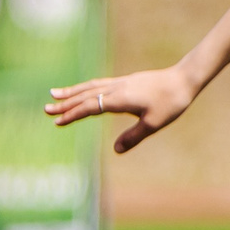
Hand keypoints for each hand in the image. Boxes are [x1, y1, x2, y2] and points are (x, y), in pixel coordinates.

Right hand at [45, 66, 199, 152]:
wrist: (183, 80)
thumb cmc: (171, 103)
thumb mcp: (153, 124)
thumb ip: (134, 137)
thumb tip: (116, 150)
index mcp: (120, 99)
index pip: (90, 106)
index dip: (73, 114)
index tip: (57, 122)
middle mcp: (116, 88)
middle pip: (85, 95)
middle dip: (65, 103)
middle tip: (46, 109)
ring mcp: (120, 83)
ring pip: (90, 86)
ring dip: (72, 91)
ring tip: (54, 93)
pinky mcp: (125, 81)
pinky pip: (99, 83)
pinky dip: (85, 87)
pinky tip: (81, 91)